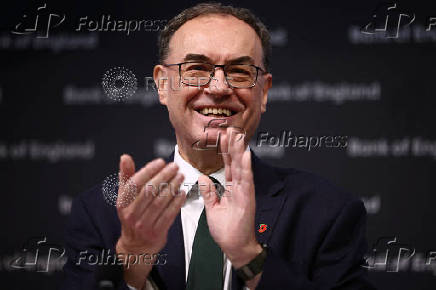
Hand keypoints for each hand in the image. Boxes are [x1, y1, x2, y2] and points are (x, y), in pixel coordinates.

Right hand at [115, 154, 185, 287]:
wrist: (136, 246)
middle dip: (164, 176)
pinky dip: (176, 203)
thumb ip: (126, 176)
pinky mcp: (157, 232)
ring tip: (180, 176)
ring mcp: (144, 224)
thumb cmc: (132, 216)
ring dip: (172, 187)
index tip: (160, 162)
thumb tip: (125, 157)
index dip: (148, 170)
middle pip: (149, 191)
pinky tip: (182, 193)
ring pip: (160, 202)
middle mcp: (132, 214)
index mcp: (123, 203)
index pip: (135, 183)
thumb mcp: (125, 197)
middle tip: (174, 167)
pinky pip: (169, 215)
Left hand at [198, 128, 261, 268]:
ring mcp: (244, 192)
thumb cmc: (226, 231)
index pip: (228, 166)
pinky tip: (246, 154)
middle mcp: (239, 188)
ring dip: (240, 151)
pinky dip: (246, 167)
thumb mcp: (213, 209)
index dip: (225, 151)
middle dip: (233, 146)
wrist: (234, 247)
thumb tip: (203, 178)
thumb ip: (209, 193)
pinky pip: (246, 180)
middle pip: (235, 163)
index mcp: (231, 189)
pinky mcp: (247, 199)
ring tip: (238, 136)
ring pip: (242, 168)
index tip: (222, 137)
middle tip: (231, 129)